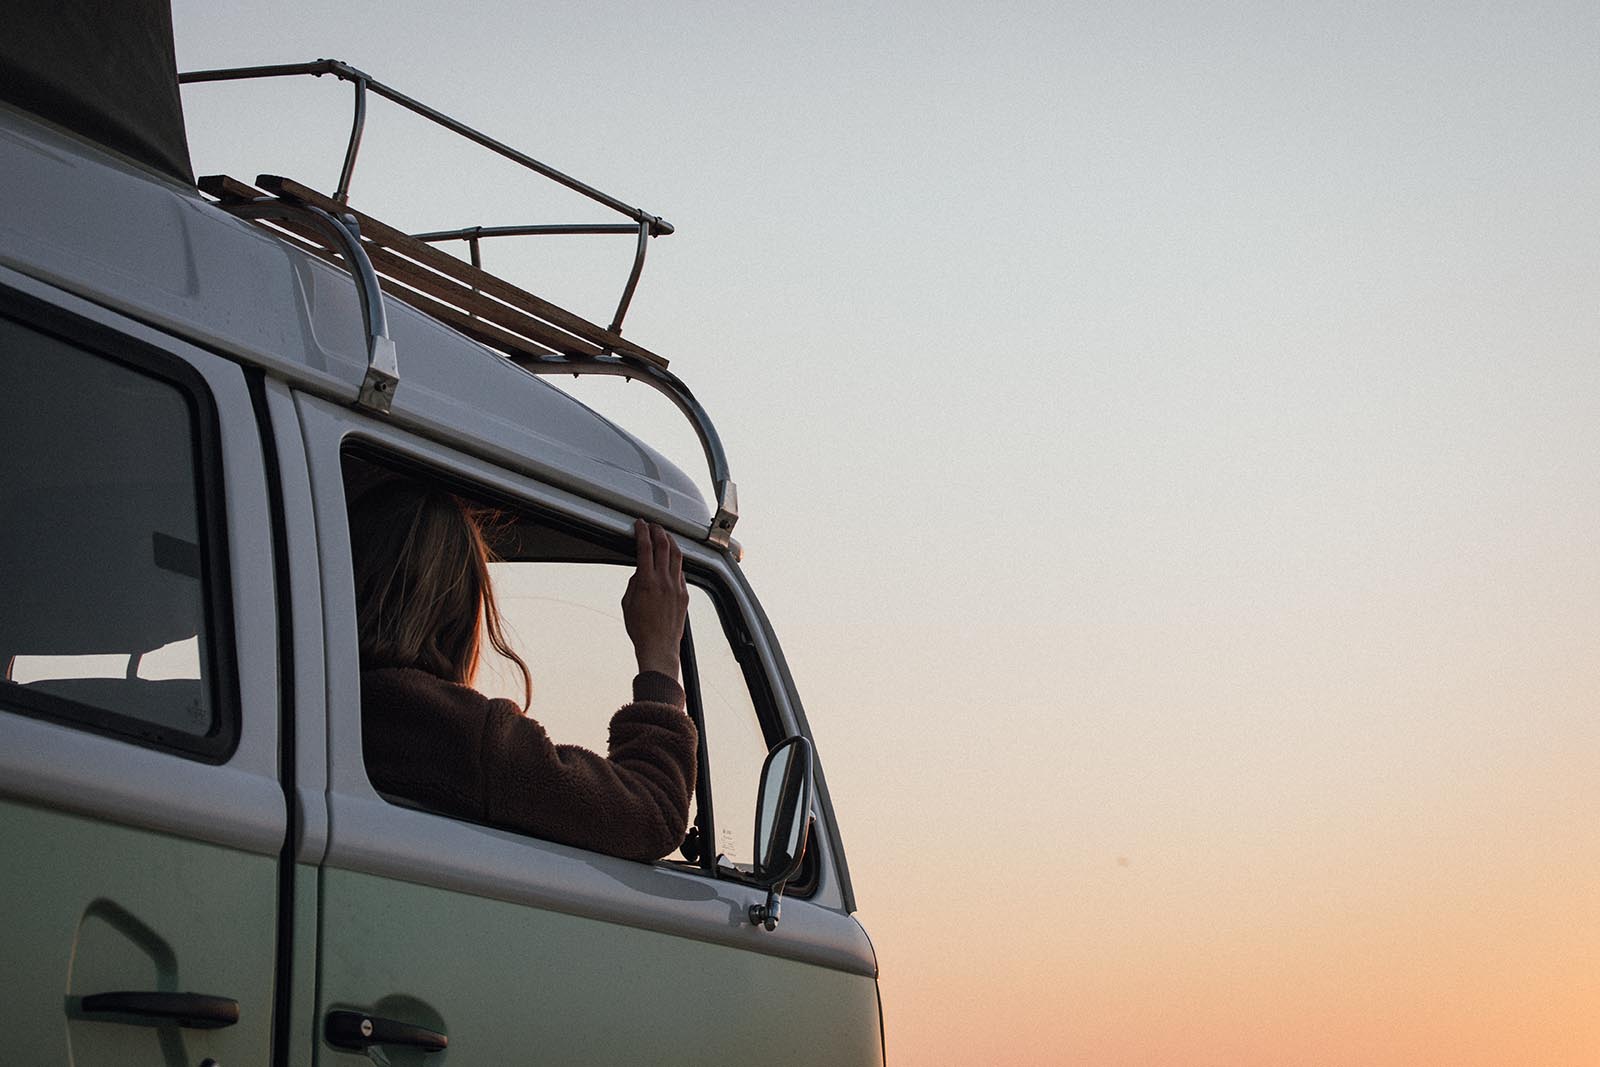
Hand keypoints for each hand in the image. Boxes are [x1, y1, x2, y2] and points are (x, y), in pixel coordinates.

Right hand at [621, 520, 687, 678]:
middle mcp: (664, 581)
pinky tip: (671, 560)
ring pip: (677, 555)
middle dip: (658, 531)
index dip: (642, 532)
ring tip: (665, 536)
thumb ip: (634, 583)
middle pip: (664, 546)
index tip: (640, 524)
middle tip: (653, 526)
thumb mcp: (627, 603)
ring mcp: (677, 587)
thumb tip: (640, 571)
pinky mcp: (684, 594)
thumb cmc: (640, 629)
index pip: (645, 548)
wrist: (659, 647)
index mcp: (647, 582)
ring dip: (670, 542)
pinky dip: (675, 562)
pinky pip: (681, 572)